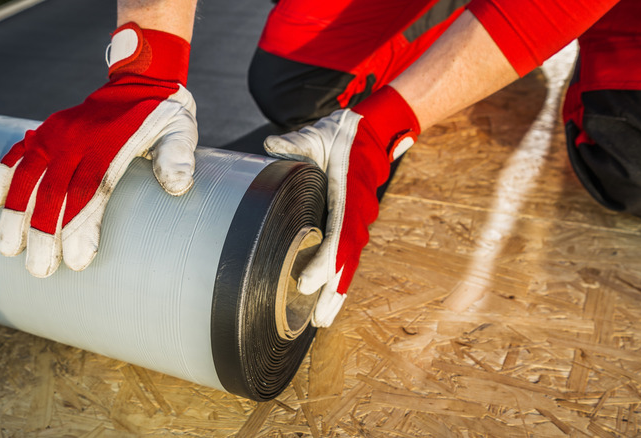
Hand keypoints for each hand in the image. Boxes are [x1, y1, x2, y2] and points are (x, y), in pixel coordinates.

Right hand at [0, 23, 196, 277]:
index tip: (75, 261)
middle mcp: (79, 139)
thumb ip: (178, 156)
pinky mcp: (48, 129)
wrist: (141, 79)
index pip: (89, 190)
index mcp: (111, 143)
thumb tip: (178, 185)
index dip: (79, 226)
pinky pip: (18, 152)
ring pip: (28, 175)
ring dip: (15, 213)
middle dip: (43, 233)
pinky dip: (1, 175)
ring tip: (7, 249)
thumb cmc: (164, 115)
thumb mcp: (181, 131)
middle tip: (39, 270)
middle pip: (54, 190)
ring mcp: (58, 133)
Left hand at [264, 86, 418, 325]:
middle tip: (319, 319)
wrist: (369, 132)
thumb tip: (270, 146)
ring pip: (350, 264)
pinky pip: (348, 257)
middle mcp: (356, 214)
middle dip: (333, 291)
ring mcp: (358, 221)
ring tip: (324, 320)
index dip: (324, 262)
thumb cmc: (340, 135)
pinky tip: (330, 300)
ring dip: (339, 293)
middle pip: (346, 260)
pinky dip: (341, 279)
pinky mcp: (353, 224)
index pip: (337, 235)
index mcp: (347, 196)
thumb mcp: (316, 135)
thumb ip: (295, 143)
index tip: (307, 283)